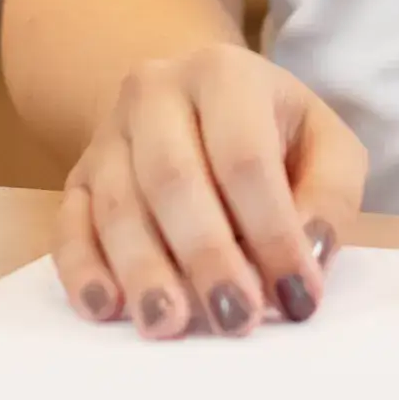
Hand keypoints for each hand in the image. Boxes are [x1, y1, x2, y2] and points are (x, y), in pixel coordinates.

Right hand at [51, 43, 367, 339]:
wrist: (195, 100)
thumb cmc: (272, 132)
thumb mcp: (324, 144)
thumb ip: (329, 193)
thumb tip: (308, 253)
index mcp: (225, 74)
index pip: (245, 157)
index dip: (272, 231)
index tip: (296, 295)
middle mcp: (155, 92)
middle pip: (174, 179)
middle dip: (206, 256)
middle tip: (235, 319)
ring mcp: (108, 134)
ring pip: (118, 207)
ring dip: (145, 273)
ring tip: (172, 325)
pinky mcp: (77, 178)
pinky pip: (69, 226)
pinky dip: (84, 272)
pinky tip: (107, 309)